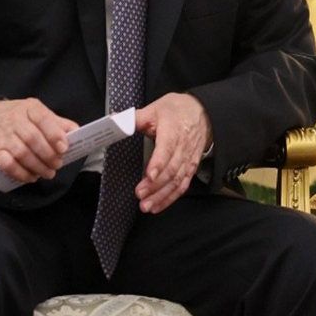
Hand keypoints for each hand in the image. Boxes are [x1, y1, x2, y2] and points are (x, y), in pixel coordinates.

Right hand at [0, 98, 76, 183]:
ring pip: (21, 153)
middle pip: (33, 139)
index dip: (54, 134)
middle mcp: (14, 120)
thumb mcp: (38, 114)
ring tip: (48, 173)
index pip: (42, 118)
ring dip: (38, 166)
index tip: (64, 148)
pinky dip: (21, 173)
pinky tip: (31, 177)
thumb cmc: (20, 119)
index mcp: (30, 108)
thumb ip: (58, 123)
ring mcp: (2, 135)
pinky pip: (8, 164)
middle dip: (49, 155)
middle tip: (58, 164)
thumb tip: (76, 133)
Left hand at [134, 92, 211, 213]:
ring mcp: (189, 159)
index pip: (167, 149)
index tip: (148, 176)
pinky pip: (183, 185)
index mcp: (173, 130)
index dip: (158, 164)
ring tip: (147, 206)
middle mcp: (184, 147)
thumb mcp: (154, 109)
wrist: (202, 112)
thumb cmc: (176, 110)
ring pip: (177, 180)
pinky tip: (158, 206)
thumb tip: (113, 121)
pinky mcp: (191, 167)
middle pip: (172, 169)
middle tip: (140, 195)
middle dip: (156, 185)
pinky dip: (171, 197)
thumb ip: (134, 118)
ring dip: (162, 195)